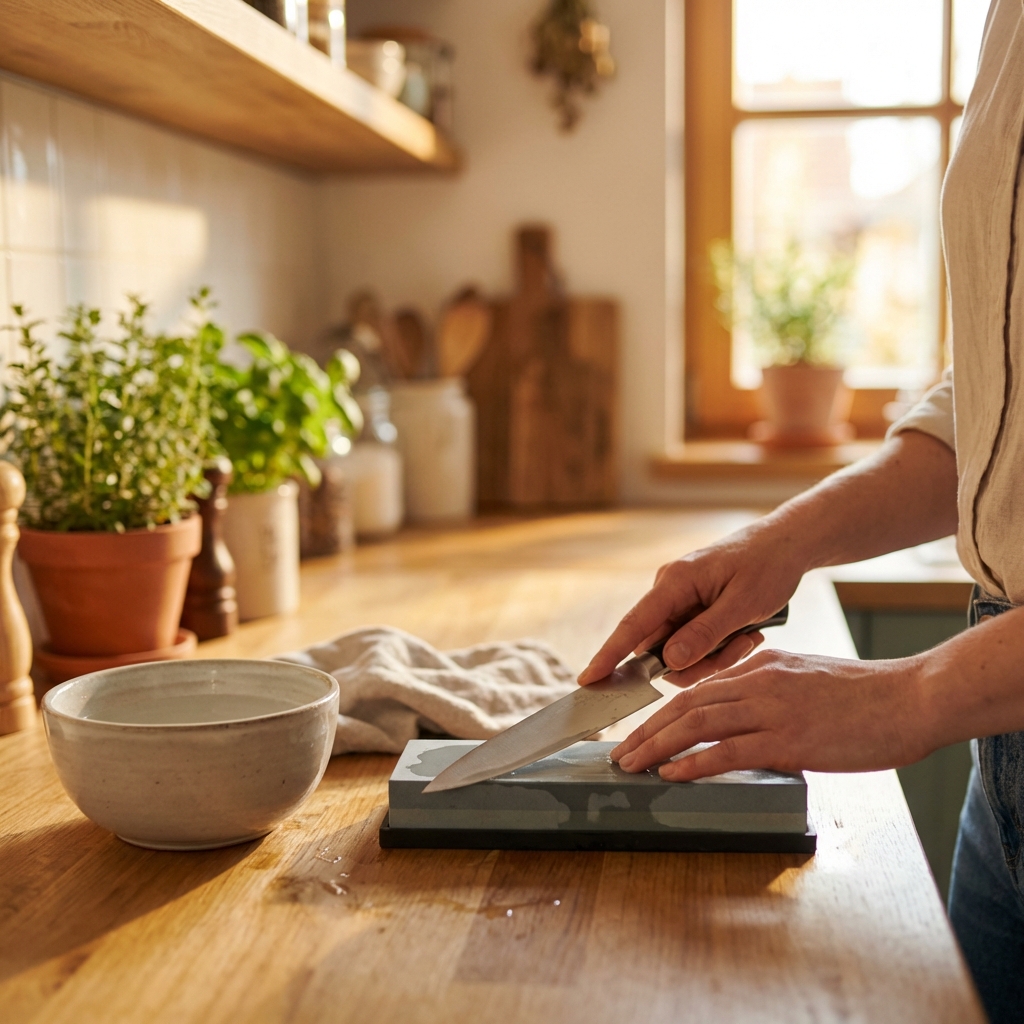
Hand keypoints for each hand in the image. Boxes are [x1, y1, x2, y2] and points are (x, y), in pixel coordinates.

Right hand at [577, 525, 804, 685]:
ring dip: (713, 656)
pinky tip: (746, 633)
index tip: (588, 679)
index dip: (609, 655)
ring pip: (678, 651)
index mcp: (675, 581)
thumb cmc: (767, 566)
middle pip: (660, 648)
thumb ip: (704, 634)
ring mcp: (679, 600)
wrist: (785, 544)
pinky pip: (692, 643)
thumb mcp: (743, 604)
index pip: (633, 625)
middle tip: (740, 650)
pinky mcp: (691, 608)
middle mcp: (669, 590)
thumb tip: (668, 661)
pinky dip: (718, 648)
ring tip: (749, 638)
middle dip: (697, 663)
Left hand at [610, 649, 927, 779]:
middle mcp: (759, 681)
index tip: (640, 729)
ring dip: (657, 745)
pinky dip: (694, 761)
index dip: (663, 711)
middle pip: (687, 704)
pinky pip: (728, 750)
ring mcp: (772, 709)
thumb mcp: (807, 677)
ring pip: (698, 724)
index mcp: (762, 665)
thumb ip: (770, 688)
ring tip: (630, 763)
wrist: (911, 698)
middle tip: (620, 751)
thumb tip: (743, 711)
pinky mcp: (789, 738)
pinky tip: (671, 773)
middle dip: (646, 729)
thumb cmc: (866, 696)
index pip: (699, 688)